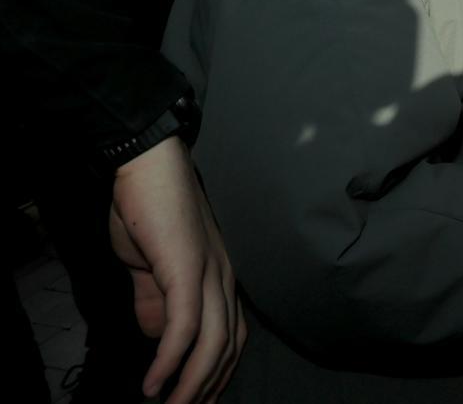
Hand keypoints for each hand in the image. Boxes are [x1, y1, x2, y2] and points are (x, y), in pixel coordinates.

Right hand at [110, 136, 245, 403]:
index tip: (201, 399)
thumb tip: (158, 336)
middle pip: (228, 347)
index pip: (233, 335)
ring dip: (191, 385)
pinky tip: (154, 384)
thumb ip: (156, 300)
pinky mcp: (186, 269)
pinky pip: (184, 327)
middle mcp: (224, 277)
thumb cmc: (148, 210)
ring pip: (211, 344)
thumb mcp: (151, 264)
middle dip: (208, 388)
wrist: (145, 165)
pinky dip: (170, 361)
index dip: (220, 372)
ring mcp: (209, 272)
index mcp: (220, 276)